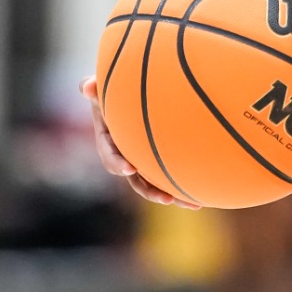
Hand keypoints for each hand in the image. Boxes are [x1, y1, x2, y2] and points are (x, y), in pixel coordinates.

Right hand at [83, 75, 199, 207]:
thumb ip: (92, 87)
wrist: (131, 93)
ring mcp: (142, 159)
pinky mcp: (157, 159)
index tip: (129, 167)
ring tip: (192, 204)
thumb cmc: (114, 87)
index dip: (118, 163)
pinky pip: (168, 174)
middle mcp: (125, 155)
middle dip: (150, 190)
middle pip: (135, 179)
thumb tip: (88, 87)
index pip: (110, 156)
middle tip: (165, 198)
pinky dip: (183, 183)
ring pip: (155, 182)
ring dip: (172, 194)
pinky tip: (204, 193)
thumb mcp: (101, 87)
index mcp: (109, 141)